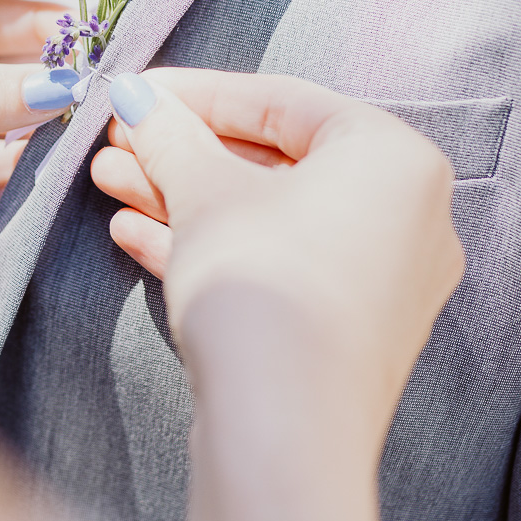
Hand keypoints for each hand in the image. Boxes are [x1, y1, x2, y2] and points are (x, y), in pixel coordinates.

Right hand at [90, 68, 463, 456]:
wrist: (286, 428)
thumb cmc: (262, 286)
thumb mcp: (204, 194)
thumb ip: (171, 136)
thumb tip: (139, 100)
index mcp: (394, 157)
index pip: (283, 102)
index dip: (196, 93)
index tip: (135, 92)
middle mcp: (408, 213)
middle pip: (275, 163)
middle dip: (183, 153)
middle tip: (117, 143)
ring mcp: (383, 279)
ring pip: (270, 219)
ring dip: (186, 199)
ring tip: (112, 185)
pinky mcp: (349, 331)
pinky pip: (279, 266)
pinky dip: (216, 248)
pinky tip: (138, 236)